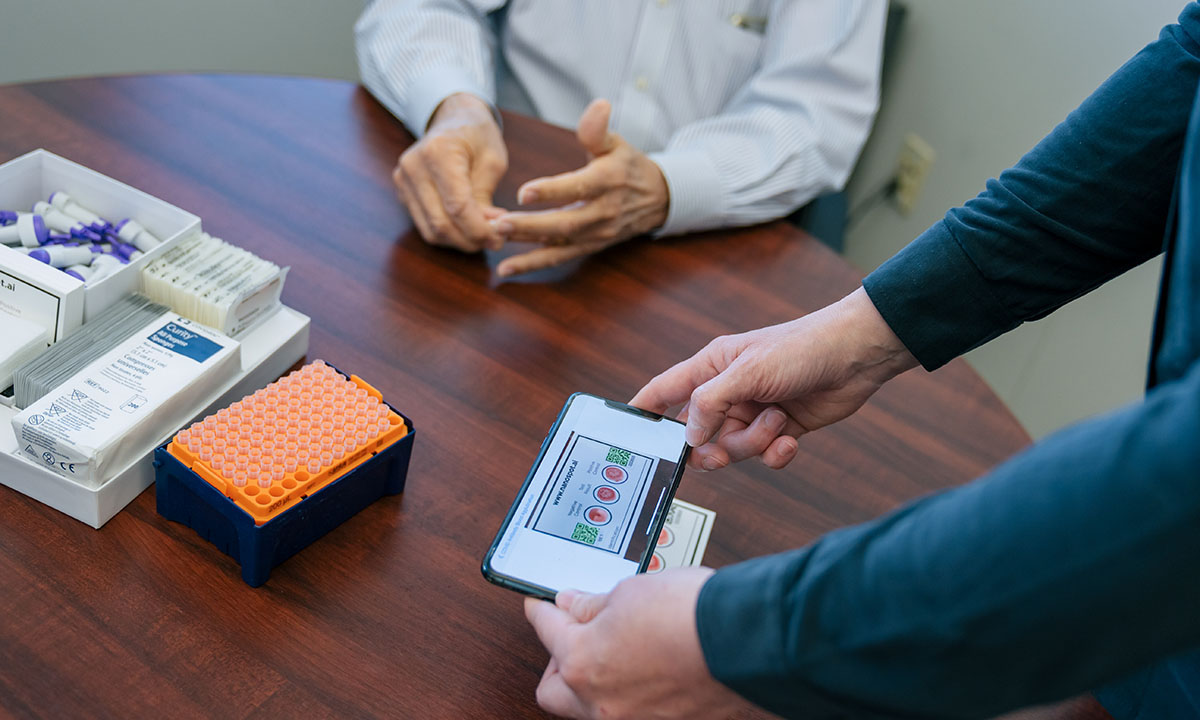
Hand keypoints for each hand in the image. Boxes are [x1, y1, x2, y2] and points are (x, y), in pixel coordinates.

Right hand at [394, 92, 507, 251]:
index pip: (457, 206)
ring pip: (430, 230)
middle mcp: (414, 166)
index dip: (479, 230)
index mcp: (438, 152)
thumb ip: (486, 198)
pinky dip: (448, 234)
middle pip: (440, 223)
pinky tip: (467, 228)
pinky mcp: (403, 191)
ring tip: (484, 234)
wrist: (453, 118)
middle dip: (471, 240)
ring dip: (460, 241)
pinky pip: (425, 224)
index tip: (500, 238)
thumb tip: (487, 233)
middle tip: (496, 241)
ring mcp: (403, 180)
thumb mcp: (493, 162)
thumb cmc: (478, 136)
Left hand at [495, 99, 668, 276]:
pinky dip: (532, 264)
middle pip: (565, 223)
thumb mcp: (617, 143)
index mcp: (607, 181)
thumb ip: (599, 129)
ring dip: (526, 246)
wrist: (656, 199)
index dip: (551, 191)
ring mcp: (595, 233)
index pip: (578, 187)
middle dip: (531, 226)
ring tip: (496, 241)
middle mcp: (602, 212)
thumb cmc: (628, 166)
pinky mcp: (588, 246)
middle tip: (500, 223)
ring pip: (559, 243)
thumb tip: (598, 106)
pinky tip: (506, 268)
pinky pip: (559, 257)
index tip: (524, 192)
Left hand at [523, 568, 750, 719]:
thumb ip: (592, 605)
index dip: (542, 611)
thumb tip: (574, 606)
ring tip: (614, 649)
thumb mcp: (630, 591)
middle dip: (558, 660)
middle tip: (574, 633)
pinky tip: (643, 667)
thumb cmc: (691, 614)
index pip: (547, 632)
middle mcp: (600, 702)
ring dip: (592, 680)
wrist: (744, 640)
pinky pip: (628, 712)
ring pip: (588, 707)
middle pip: (553, 689)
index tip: (542, 605)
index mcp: (582, 662)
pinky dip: (627, 692)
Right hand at [631, 288, 918, 470]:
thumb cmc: (801, 348)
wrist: (857, 356)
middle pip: (699, 434)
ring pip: (733, 448)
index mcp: (711, 368)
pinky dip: (776, 454)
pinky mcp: (780, 428)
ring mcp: (753, 412)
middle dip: (712, 447)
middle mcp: (728, 391)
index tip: (626, 434)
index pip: (664, 391)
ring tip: (777, 420)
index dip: (643, 411)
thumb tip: (687, 436)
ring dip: (754, 443)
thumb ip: (710, 403)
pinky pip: (764, 456)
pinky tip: (790, 441)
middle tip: (720, 452)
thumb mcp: (748, 372)